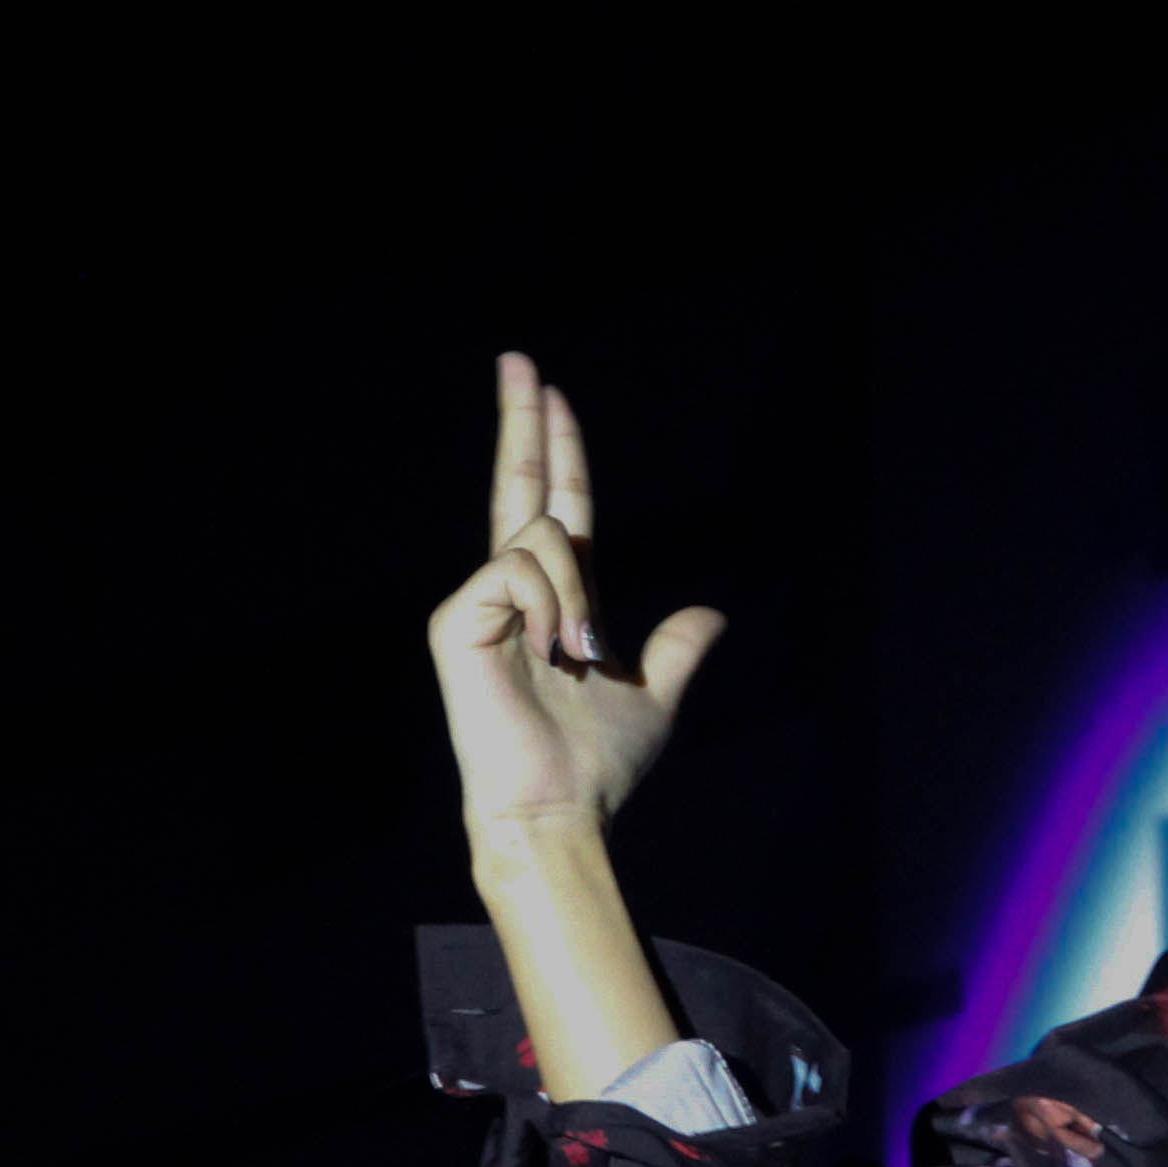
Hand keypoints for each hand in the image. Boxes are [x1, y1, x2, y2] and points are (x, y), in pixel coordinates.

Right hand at [424, 354, 723, 837]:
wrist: (561, 808)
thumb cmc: (596, 765)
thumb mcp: (654, 696)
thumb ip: (675, 650)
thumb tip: (711, 614)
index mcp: (555, 600)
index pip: (557, 504)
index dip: (557, 448)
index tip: (552, 394)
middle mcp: (513, 591)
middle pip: (520, 484)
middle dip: (523, 418)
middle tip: (518, 358)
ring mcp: (479, 602)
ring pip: (543, 535)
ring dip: (578, 593)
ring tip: (575, 654)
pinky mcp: (456, 618)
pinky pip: (519, 567)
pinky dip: (552, 606)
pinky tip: (551, 650)